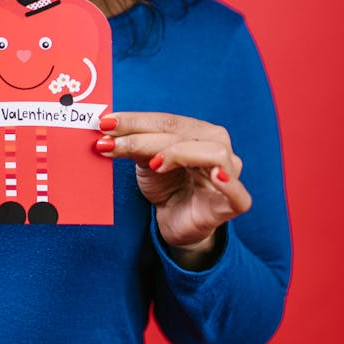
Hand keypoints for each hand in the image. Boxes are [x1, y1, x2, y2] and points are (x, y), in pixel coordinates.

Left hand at [95, 112, 251, 263]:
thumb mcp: (146, 162)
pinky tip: (214, 176)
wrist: (177, 223)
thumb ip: (134, 145)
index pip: (168, 121)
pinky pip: (238, 194)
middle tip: (110, 142)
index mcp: (199, 132)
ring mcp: (230, 175)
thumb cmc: (167, 187)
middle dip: (143, 137)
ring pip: (213, 153)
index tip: (105, 124)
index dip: (136, 120)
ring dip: (179, 153)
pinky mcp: (233, 205)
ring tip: (152, 164)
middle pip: (184, 134)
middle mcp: (218, 147)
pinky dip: (228, 183)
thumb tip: (106, 129)